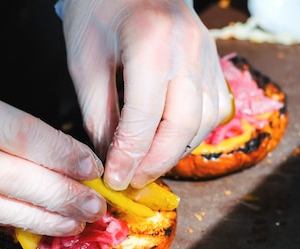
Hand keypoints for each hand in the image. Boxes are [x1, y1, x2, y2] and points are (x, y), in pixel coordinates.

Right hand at [0, 35, 105, 235]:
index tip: (91, 166)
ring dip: (43, 218)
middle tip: (96, 206)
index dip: (64, 154)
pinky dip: (3, 222)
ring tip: (76, 224)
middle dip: (65, 194)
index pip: (25, 135)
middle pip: (20, 177)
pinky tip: (29, 225)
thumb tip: (33, 146)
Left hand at [59, 0, 232, 189]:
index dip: (129, 155)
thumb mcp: (84, 60)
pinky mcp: (214, 60)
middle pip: (183, 125)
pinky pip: (215, 108)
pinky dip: (193, 133)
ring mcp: (207, 53)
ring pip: (204, 121)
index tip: (114, 178)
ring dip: (176, 151)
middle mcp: (189, 48)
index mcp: (151, 42)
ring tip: (147, 164)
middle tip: (132, 180)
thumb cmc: (98, 10)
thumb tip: (110, 157)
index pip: (145, 116)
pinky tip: (169, 140)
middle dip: (156, 162)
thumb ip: (98, 112)